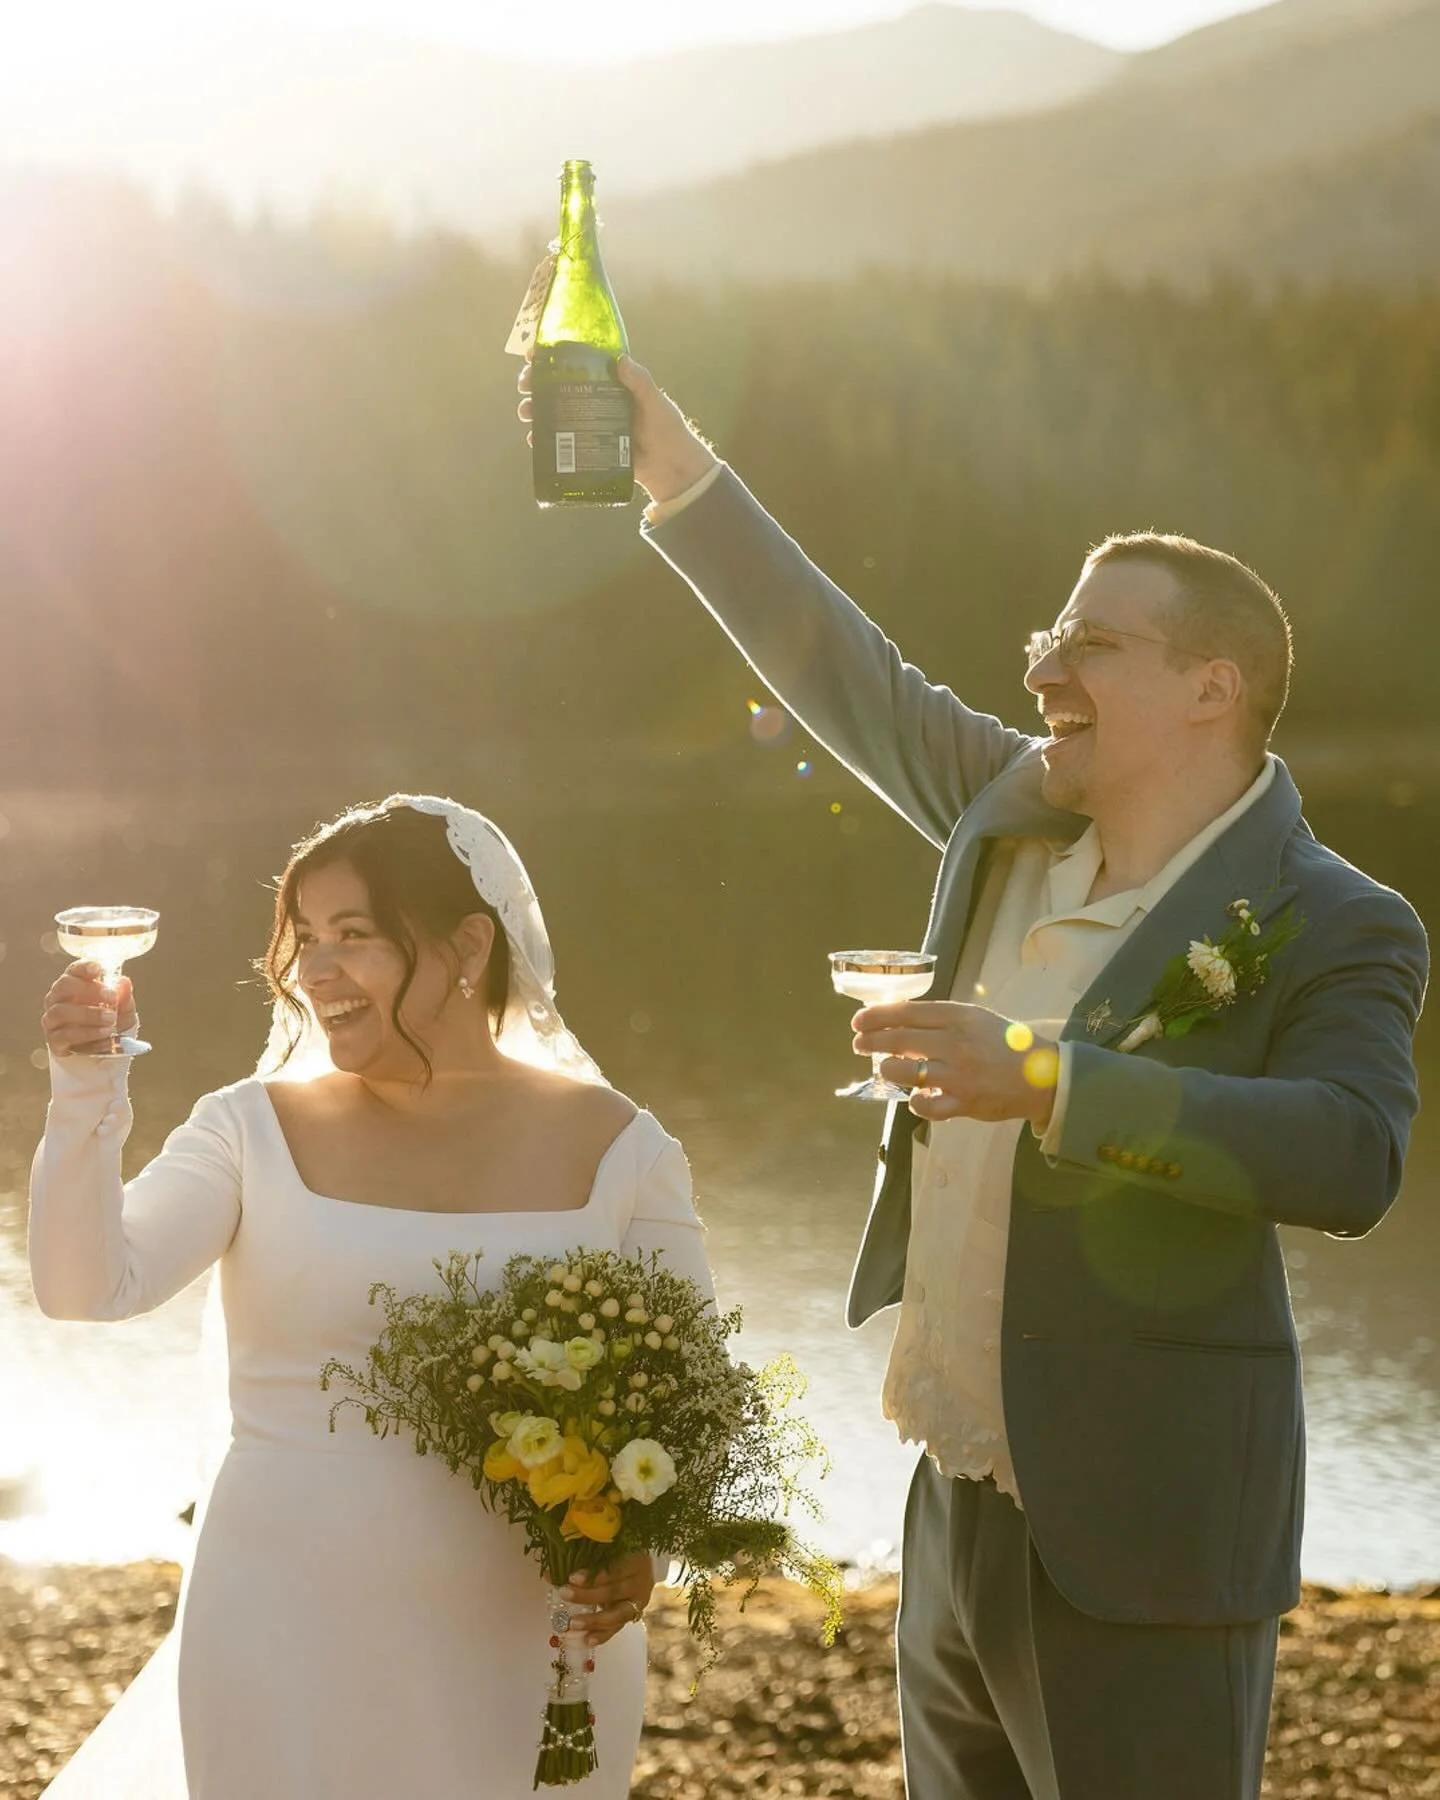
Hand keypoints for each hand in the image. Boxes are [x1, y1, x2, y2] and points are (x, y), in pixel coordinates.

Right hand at [42, 961, 136, 1057]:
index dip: (83, 967)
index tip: (97, 969)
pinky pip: (65, 1035)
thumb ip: (124, 997)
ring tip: (111, 1019)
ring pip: (61, 1011)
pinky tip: (103, 1033)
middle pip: (63, 986)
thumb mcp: (124, 1010)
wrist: (102, 1052)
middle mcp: (58, 999)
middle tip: (112, 998)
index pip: (73, 970)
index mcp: (75, 985)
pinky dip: (87, 1034)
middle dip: (87, 989)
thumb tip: (124, 981)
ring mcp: (53, 1019)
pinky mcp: (54, 1040)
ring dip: (88, 1014)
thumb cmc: (110, 1022)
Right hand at [516, 355, 716, 505]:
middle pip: (560, 387)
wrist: (672, 470)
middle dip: (537, 384)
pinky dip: (546, 440)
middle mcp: (597, 400)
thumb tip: (621, 360)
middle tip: (524, 386)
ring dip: (536, 411)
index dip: (554, 357)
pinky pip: (564, 441)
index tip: (534, 354)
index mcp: (611, 384)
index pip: (579, 363)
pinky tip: (534, 440)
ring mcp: (591, 424)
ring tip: (525, 413)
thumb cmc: (667, 432)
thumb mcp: (655, 403)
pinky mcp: (589, 447)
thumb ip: (640, 383)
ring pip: (557, 413)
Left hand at [558, 1552, 655, 1646]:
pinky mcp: (632, 1617)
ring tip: (572, 1624)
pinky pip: (617, 1629)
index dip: (594, 1575)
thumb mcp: (605, 1552)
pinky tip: (586, 1640)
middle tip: (564, 1594)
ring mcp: (638, 1603)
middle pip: (613, 1592)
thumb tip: (549, 1574)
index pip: (614, 1569)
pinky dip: (601, 1636)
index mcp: (636, 1560)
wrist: (639, 1568)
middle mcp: (640, 1583)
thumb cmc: (618, 1555)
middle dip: (587, 1596)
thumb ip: (583, 1559)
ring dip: (593, 1620)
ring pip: (616, 1615)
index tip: (572, 1578)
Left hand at [852, 1001, 1059, 1129]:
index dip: (878, 1016)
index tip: (859, 1020)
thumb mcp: (977, 1018)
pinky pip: (927, 1107)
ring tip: (884, 1068)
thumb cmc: (1005, 1043)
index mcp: (960, 1017)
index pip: (908, 1013)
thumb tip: (898, 1020)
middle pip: (901, 1041)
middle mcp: (957, 1044)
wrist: (1043, 1075)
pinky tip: (915, 1098)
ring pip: (907, 1073)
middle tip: (859, 1044)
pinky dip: (916, 1103)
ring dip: (888, 1070)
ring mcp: (960, 1076)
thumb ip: (942, 1019)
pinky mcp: (965, 1104)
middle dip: (872, 1042)